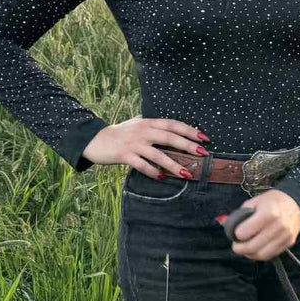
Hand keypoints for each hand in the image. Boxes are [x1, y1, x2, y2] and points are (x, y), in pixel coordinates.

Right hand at [82, 115, 207, 178]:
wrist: (95, 140)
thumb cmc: (120, 133)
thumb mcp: (138, 124)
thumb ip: (154, 126)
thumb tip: (174, 129)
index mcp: (149, 123)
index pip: (173, 124)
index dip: (190, 130)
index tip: (204, 138)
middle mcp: (143, 131)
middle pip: (170, 137)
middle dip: (188, 146)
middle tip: (203, 154)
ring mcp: (134, 144)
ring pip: (158, 154)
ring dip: (173, 165)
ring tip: (186, 173)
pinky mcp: (124, 155)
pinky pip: (141, 165)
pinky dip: (152, 171)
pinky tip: (161, 177)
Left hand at [217, 189, 299, 260]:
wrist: (298, 203)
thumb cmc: (274, 200)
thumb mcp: (256, 201)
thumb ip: (241, 213)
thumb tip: (224, 222)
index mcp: (268, 213)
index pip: (245, 232)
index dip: (237, 233)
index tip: (236, 232)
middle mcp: (278, 226)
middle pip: (252, 246)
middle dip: (240, 249)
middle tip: (236, 246)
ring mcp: (285, 236)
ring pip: (262, 254)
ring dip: (249, 254)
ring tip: (245, 250)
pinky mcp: (289, 243)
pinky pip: (271, 255)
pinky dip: (260, 255)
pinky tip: (256, 249)